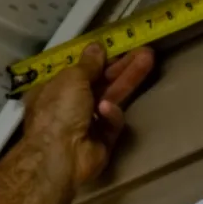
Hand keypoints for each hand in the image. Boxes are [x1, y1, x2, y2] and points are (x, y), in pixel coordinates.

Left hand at [23, 43, 154, 188]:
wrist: (60, 156)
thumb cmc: (59, 111)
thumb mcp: (72, 78)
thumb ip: (88, 63)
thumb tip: (96, 47)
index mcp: (54, 89)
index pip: (80, 71)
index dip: (99, 60)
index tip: (117, 48)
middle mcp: (68, 106)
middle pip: (100, 83)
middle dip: (121, 67)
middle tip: (144, 51)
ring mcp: (86, 124)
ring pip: (111, 98)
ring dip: (127, 80)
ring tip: (148, 60)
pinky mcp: (102, 141)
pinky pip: (111, 122)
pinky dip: (110, 115)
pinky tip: (105, 110)